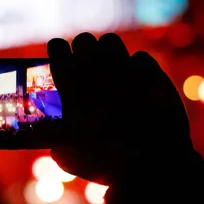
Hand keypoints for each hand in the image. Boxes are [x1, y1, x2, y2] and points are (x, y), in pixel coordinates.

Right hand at [47, 32, 192, 185]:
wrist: (153, 163)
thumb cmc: (105, 162)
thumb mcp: (70, 157)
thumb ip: (56, 144)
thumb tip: (51, 144)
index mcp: (71, 83)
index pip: (57, 47)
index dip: (57, 50)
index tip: (58, 55)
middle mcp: (96, 68)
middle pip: (83, 40)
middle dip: (81, 49)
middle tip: (83, 64)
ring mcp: (125, 67)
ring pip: (110, 41)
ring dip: (106, 52)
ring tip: (108, 68)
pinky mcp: (151, 72)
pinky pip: (139, 58)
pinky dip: (136, 67)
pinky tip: (136, 81)